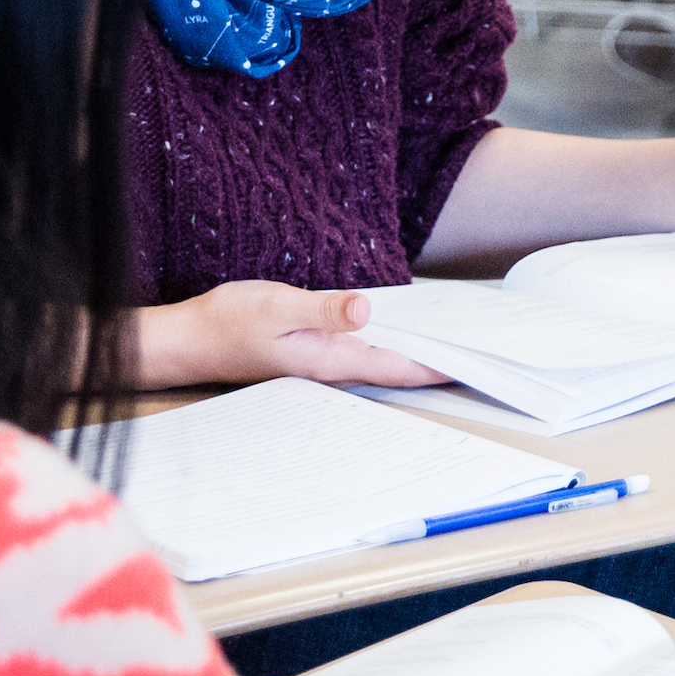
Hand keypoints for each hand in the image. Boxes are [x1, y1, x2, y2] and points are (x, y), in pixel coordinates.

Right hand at [132, 283, 450, 390]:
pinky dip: (391, 343)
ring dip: (417, 355)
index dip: (438, 367)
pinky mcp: (315, 351)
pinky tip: (403, 331)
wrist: (192, 338)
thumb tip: (366, 310)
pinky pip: (365, 351)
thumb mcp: (278, 305)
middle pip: (398, 370)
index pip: (398, 368)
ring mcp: (324, 362)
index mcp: (332, 361)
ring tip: (456, 345)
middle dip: (437, 364)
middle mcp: (334, 367)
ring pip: (383, 361)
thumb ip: (323, 309)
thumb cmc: (231, 321)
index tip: (476, 366)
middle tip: (482, 355)